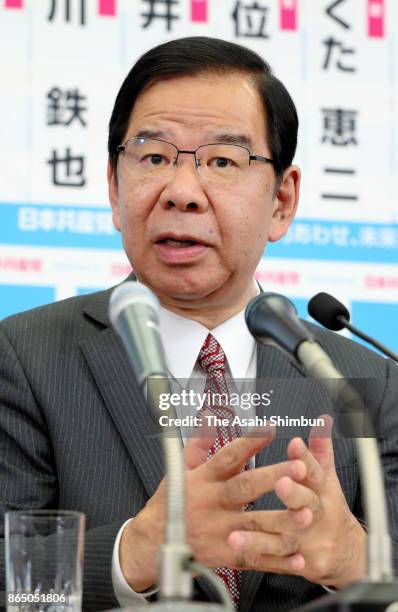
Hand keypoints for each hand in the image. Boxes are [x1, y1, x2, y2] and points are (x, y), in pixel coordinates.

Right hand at [119, 426, 306, 591]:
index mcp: (203, 479)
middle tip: (299, 467)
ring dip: (283, 520)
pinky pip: (255, 558)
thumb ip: (199, 443)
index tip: (270, 429)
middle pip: (245, 488)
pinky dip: (278, 559)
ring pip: (255, 525)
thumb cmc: (170, 503)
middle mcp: (212, 503)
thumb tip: (208, 417)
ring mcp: (219, 531)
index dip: (248, 442)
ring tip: (307, 514)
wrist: (152, 544)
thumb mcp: (179, 469)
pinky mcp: (225, 555)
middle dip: (273, 477)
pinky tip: (299, 555)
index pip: (227, 456)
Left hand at [228, 416, 366, 587]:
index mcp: (321, 488)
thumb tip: (322, 420)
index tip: (294, 443)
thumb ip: (319, 449)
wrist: (347, 550)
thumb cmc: (328, 506)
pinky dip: (267, 560)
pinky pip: (281, 562)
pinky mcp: (304, 561)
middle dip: (293, 492)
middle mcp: (316, 512)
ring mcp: (310, 539)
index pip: (314, 469)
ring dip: (261, 536)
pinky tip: (246, 555)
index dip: (304, 456)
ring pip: (285, 535)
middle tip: (280, 483)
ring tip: (235, 534)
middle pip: (306, 501)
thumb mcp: (326, 477)